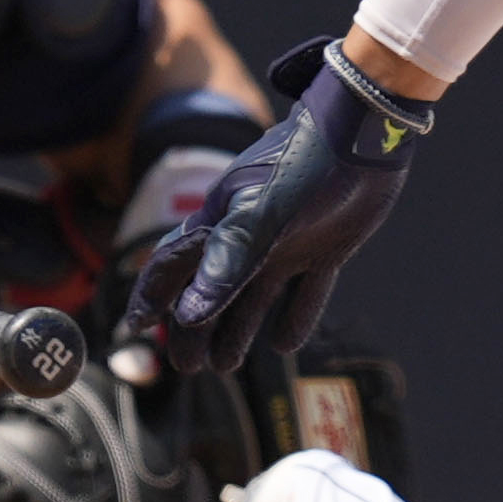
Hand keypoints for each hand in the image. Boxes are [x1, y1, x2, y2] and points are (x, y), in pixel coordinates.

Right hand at [117, 39, 428, 379]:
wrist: (367, 133)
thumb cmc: (309, 164)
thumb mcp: (265, 213)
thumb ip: (229, 261)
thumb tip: (188, 314)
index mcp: (223, 220)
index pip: (175, 263)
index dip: (153, 294)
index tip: (135, 326)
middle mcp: (249, 233)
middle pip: (211, 290)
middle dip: (195, 328)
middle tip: (190, 368)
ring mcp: (288, 241)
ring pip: (253, 296)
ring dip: (237, 330)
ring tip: (226, 365)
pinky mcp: (326, 245)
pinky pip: (305, 290)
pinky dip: (294, 316)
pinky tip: (285, 344)